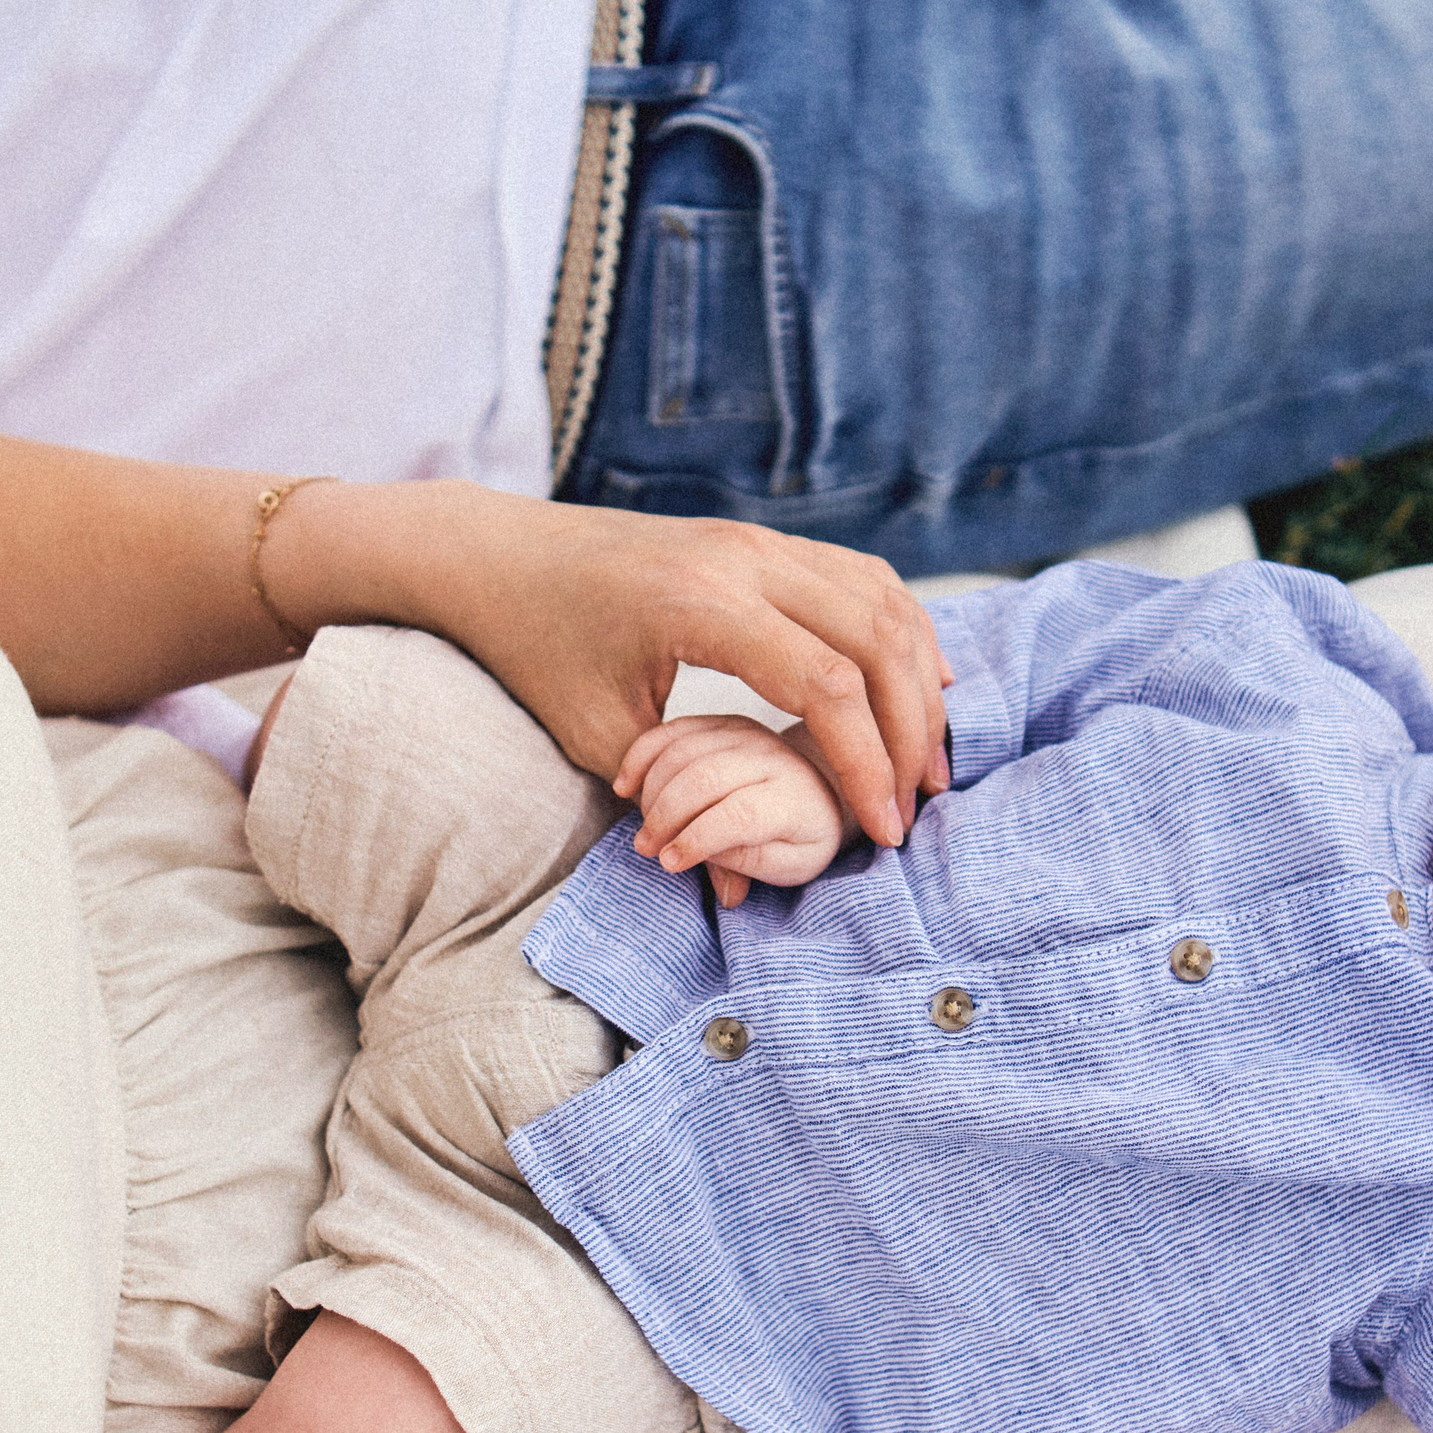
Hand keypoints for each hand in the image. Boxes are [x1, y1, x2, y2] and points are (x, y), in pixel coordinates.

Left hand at [389, 491, 950, 848]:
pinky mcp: (768, 542)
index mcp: (701, 606)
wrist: (507, 555)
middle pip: (876, 641)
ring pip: (884, 603)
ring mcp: (762, 541)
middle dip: (910, 732)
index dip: (866, 763)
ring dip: (919, 682)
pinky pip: (864, 580)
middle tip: (916, 804)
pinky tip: (918, 687)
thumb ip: (674, 803)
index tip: (886, 829)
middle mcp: (745, 560)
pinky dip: (901, 636)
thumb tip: (738, 890)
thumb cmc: (540, 648)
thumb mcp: (594, 735)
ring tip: (925, 760)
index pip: (824, 684)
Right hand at [616, 715, 846, 907]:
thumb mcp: (793, 865)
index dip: (698, 839)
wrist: (817, 786)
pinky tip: (626, 787)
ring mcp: (744, 734)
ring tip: (644, 831)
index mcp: (794, 796)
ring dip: (651, 793)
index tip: (670, 863)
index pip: (740, 814)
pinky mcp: (721, 723)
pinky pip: (672, 731)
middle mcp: (770, 757)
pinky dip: (642, 755)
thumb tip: (726, 892)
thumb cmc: (801, 833)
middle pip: (704, 778)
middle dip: (666, 817)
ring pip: (682, 752)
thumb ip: (753, 868)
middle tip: (647, 848)